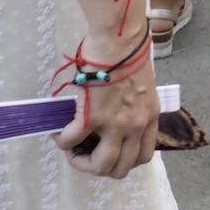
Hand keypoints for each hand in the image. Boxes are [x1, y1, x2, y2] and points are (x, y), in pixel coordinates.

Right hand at [53, 29, 159, 179]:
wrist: (119, 40)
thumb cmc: (129, 53)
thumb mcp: (143, 86)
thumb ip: (135, 104)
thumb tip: (117, 112)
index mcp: (149, 117)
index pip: (143, 157)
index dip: (125, 162)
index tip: (111, 153)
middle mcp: (135, 126)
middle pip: (121, 168)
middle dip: (102, 167)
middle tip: (88, 154)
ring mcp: (114, 124)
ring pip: (100, 165)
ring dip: (82, 162)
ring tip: (72, 149)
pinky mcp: (92, 116)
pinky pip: (72, 140)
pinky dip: (63, 141)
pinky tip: (59, 132)